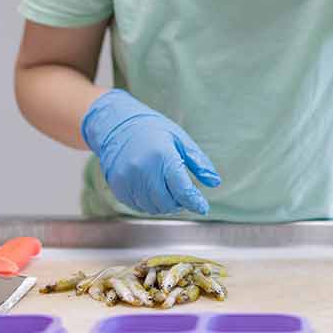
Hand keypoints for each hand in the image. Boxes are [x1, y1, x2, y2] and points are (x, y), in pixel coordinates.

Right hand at [81, 89, 220, 215]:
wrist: (117, 124)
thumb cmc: (152, 130)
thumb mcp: (180, 139)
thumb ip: (199, 162)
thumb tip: (215, 182)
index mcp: (163, 156)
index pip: (183, 190)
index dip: (195, 202)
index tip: (203, 208)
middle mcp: (144, 170)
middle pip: (168, 203)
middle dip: (179, 203)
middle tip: (182, 194)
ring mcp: (128, 179)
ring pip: (153, 207)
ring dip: (164, 205)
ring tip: (167, 190)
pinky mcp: (118, 186)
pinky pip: (137, 206)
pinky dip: (148, 203)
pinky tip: (151, 190)